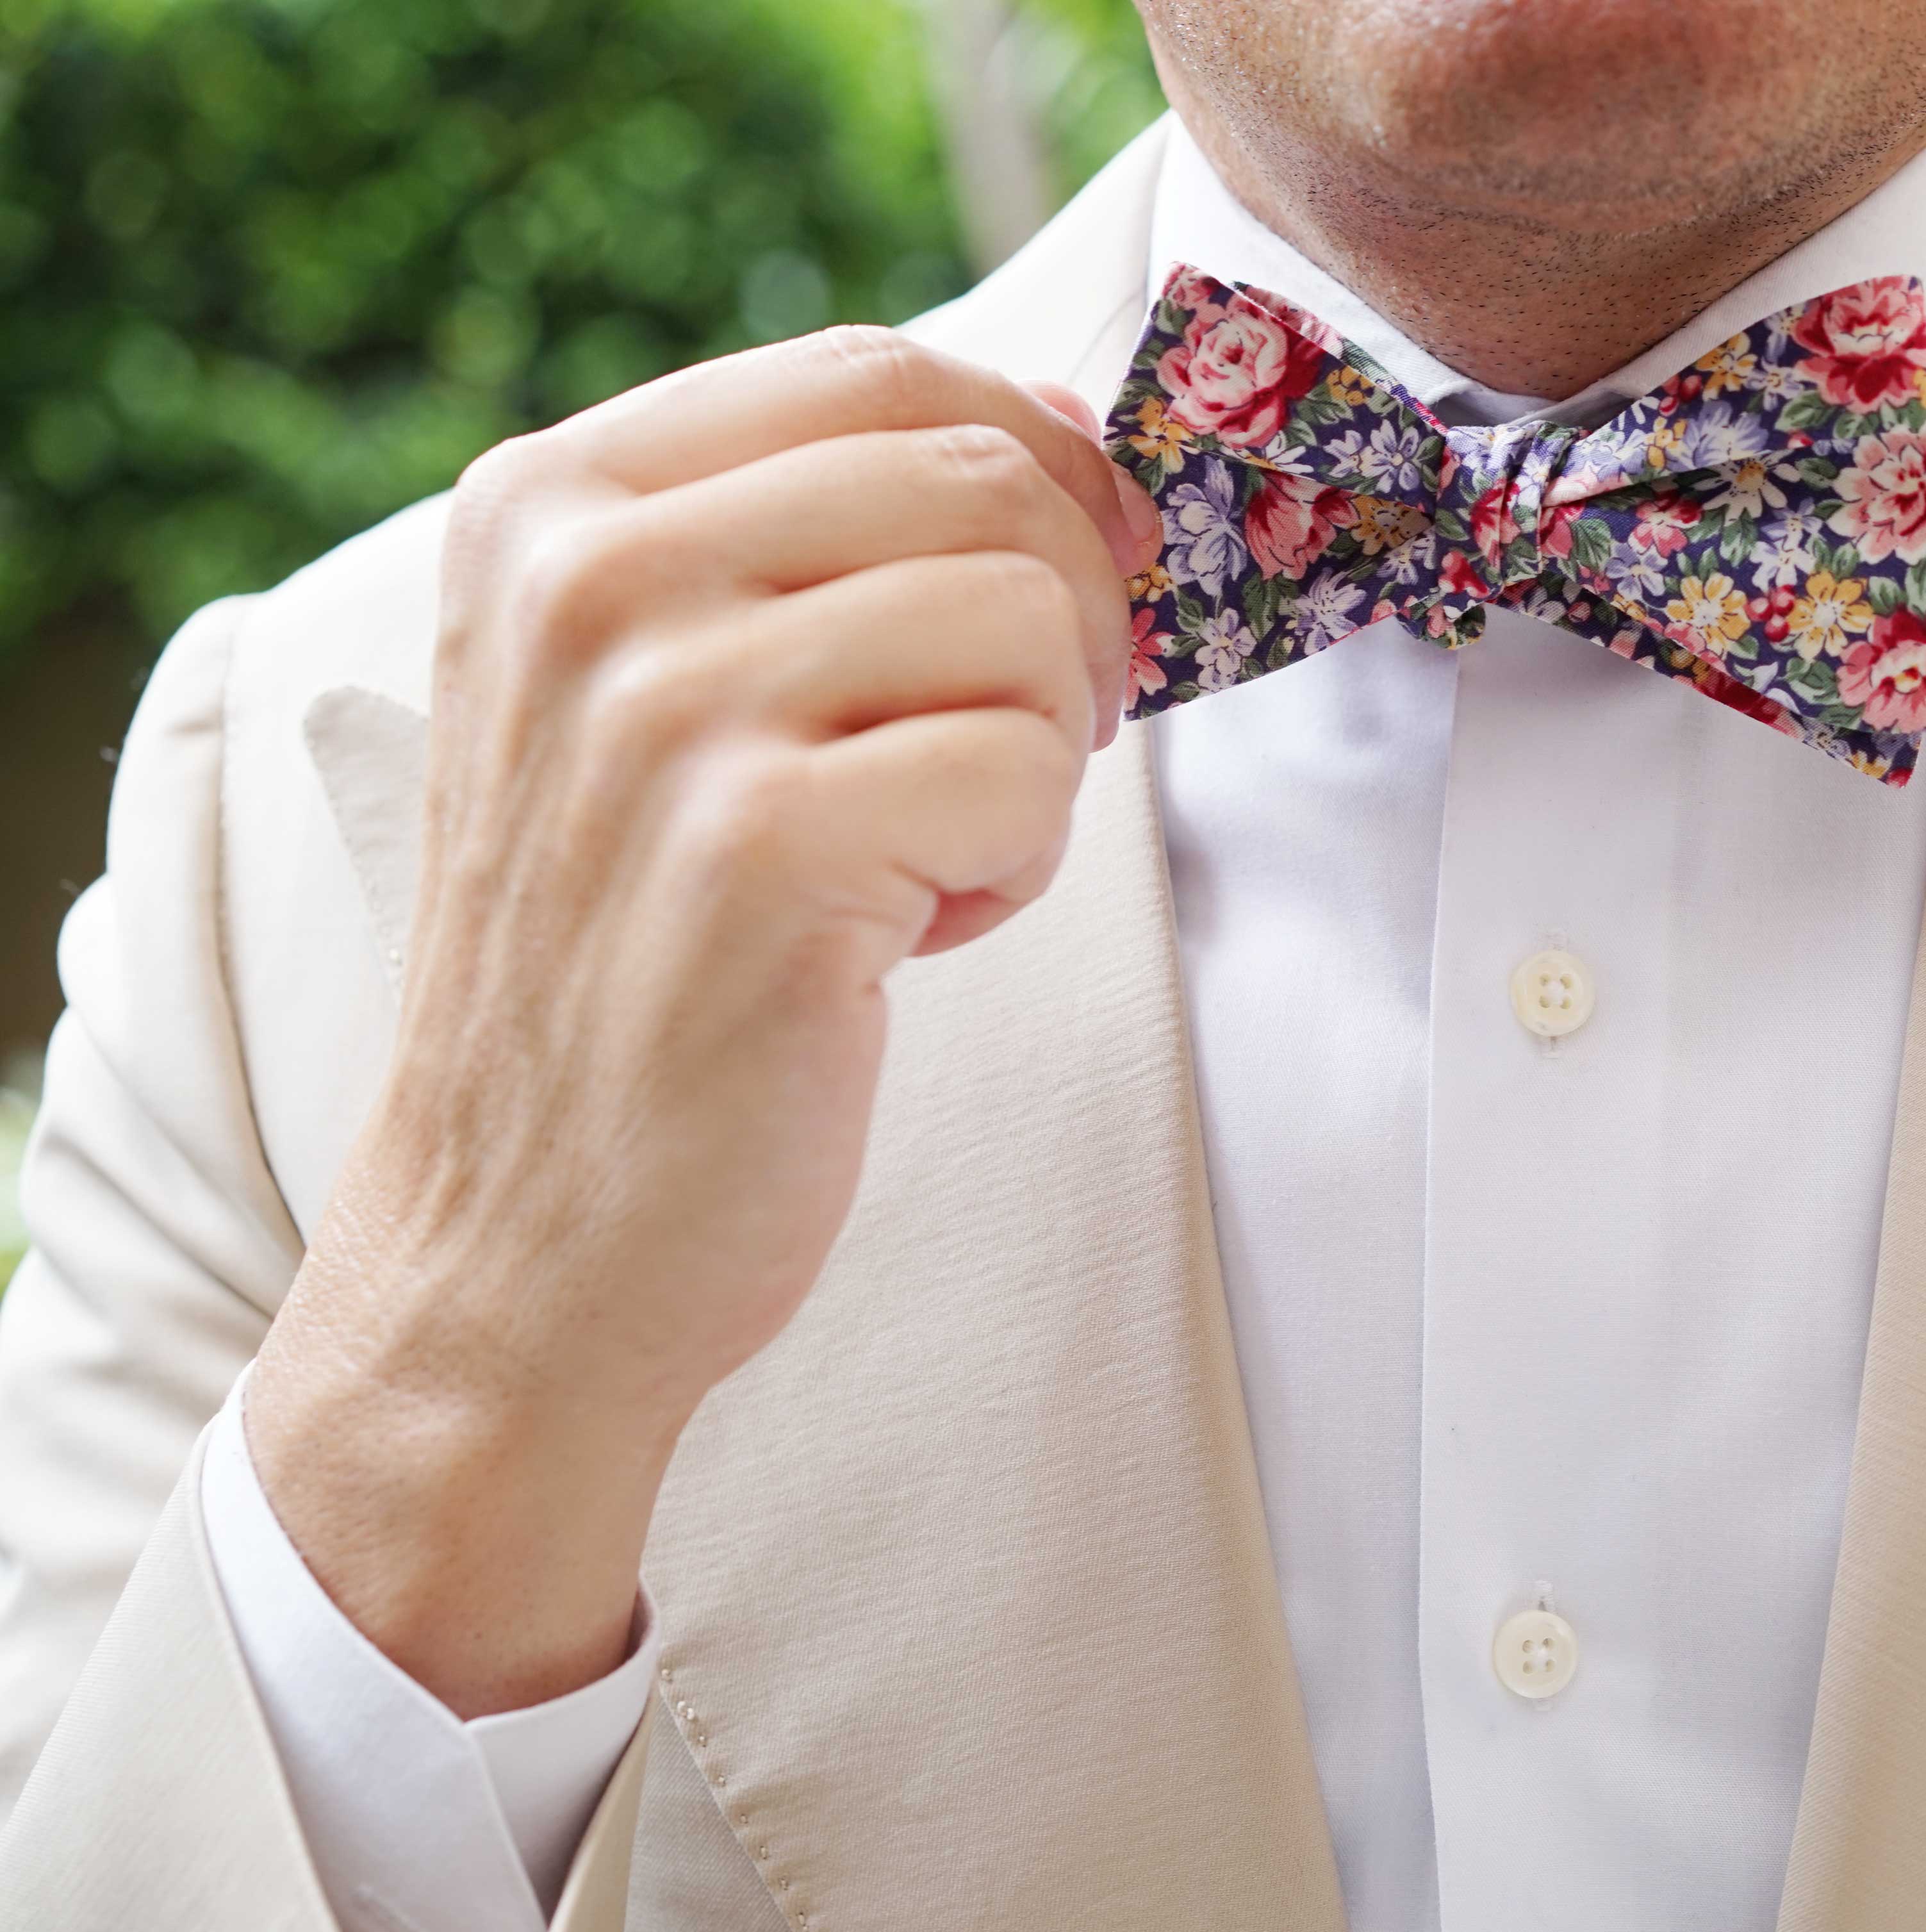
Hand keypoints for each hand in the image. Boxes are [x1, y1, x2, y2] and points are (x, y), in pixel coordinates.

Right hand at [244, 328, 1158, 1714]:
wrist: (527, 1235)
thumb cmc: (637, 955)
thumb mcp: (651, 693)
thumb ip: (814, 542)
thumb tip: (1068, 433)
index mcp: (549, 502)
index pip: (884, 371)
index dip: (1036, 462)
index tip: (1064, 581)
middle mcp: (587, 576)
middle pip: (986, 478)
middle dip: (1062, 621)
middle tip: (995, 754)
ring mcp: (666, 709)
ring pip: (1032, 620)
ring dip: (1036, 755)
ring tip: (921, 853)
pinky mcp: (764, 848)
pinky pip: (1030, 775)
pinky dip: (1015, 866)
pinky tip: (907, 934)